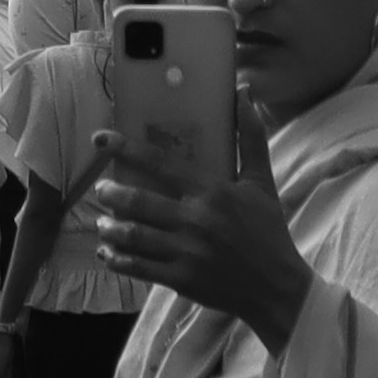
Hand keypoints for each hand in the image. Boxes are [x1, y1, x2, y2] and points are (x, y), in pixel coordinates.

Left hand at [83, 111, 312, 348]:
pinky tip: (107, 253)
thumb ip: (250, 135)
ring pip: (133, 235)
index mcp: (212, 191)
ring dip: (110, 228)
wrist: (278, 287)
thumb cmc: (268, 231)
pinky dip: (118, 260)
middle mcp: (195, 220)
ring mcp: (186, 252)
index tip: (100, 139)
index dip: (125, 149)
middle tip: (100, 189)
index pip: (159, 163)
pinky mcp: (181, 280)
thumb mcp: (262, 181)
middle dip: (110, 194)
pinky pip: (139, 267)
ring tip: (101, 222)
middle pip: (138, 201)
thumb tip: (243, 91)